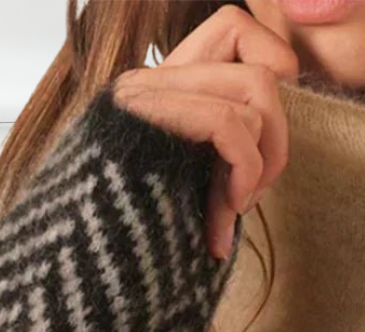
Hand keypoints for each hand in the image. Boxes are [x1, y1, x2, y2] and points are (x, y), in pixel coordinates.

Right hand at [110, 4, 298, 260]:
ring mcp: (147, 92)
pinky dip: (245, 171)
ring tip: (234, 207)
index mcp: (166, 91)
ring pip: (257, 86)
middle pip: (261, 63)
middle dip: (279, 137)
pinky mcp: (144, 114)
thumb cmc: (142, 247)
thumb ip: (229, 158)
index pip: (236, 28)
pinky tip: (227, 210)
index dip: (273, 69)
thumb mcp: (198, 193)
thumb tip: (275, 155)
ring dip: (263, 160)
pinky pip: (231, 121)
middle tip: (253, 195)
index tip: (265, 143)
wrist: (85, 270)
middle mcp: (154, 80)